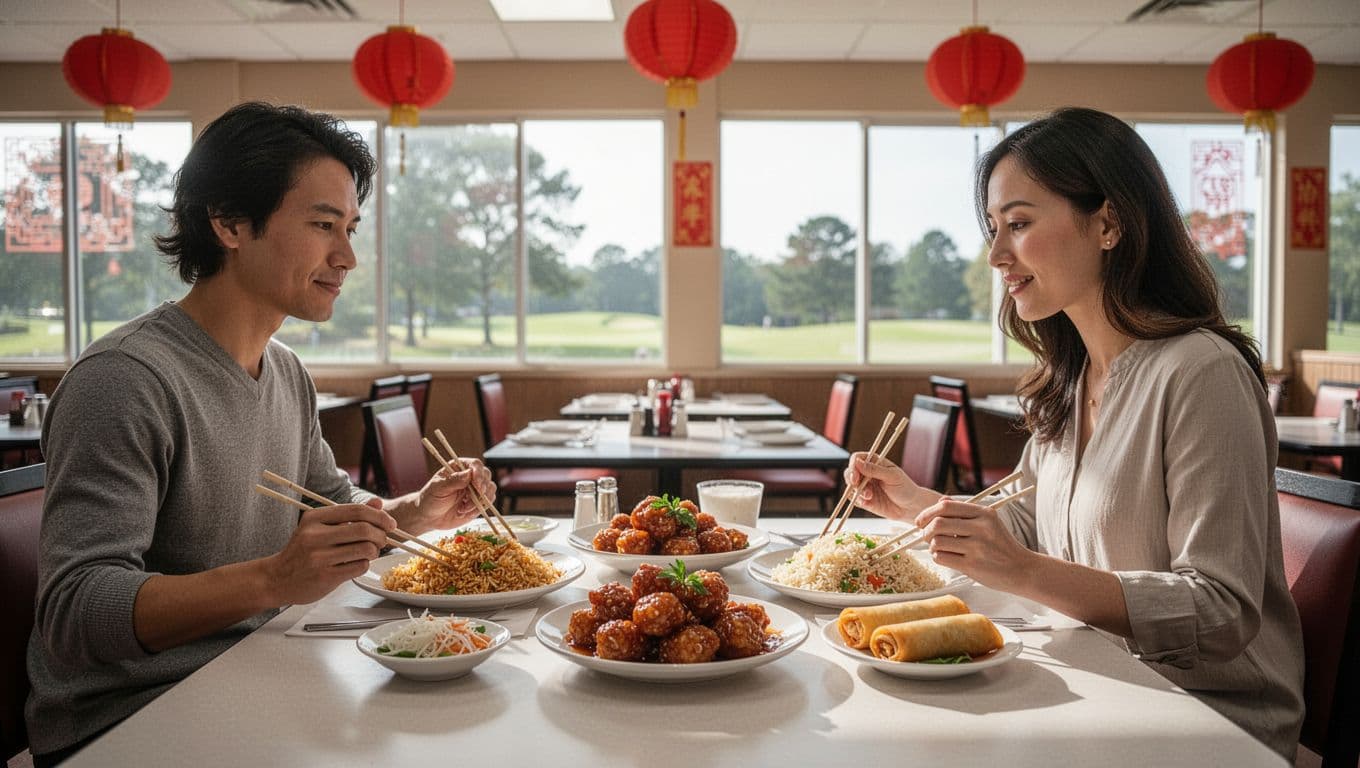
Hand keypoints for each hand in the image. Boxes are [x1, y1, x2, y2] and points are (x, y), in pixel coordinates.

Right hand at [265, 499, 394, 604]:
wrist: (277, 578)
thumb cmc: (303, 551)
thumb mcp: (320, 527)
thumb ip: (349, 515)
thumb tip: (378, 503)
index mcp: (314, 518)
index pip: (356, 510)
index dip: (379, 516)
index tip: (390, 524)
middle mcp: (315, 536)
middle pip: (364, 530)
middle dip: (381, 535)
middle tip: (383, 540)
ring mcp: (319, 557)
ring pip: (365, 549)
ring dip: (375, 551)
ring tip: (369, 552)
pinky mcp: (325, 576)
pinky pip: (360, 567)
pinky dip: (365, 564)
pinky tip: (356, 564)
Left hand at [400, 457, 497, 534]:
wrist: (429, 517)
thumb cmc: (430, 499)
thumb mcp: (438, 488)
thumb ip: (453, 481)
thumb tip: (469, 473)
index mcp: (459, 467)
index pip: (475, 464)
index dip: (479, 473)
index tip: (477, 485)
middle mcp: (469, 476)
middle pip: (486, 475)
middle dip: (482, 488)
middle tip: (472, 498)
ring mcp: (475, 489)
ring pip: (490, 489)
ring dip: (479, 501)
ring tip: (463, 508)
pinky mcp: (478, 502)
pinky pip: (487, 503)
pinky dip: (478, 508)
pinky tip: (464, 512)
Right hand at [842, 452, 918, 520]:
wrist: (910, 507)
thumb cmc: (905, 488)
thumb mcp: (892, 476)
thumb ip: (874, 470)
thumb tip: (857, 462)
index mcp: (875, 463)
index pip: (857, 459)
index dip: (853, 465)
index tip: (855, 475)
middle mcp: (867, 474)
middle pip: (849, 472)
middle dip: (851, 479)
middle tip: (856, 485)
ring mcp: (865, 487)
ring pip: (850, 486)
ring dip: (857, 491)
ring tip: (869, 496)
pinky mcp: (864, 500)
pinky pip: (854, 499)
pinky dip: (858, 501)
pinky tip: (868, 503)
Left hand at [913, 498, 1032, 589]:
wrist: (1022, 569)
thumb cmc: (1001, 546)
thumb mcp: (989, 523)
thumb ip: (964, 511)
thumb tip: (940, 500)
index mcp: (984, 513)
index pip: (946, 507)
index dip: (927, 513)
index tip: (920, 521)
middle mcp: (981, 528)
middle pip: (938, 524)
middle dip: (925, 531)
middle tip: (926, 536)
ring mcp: (977, 547)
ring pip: (937, 542)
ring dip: (932, 546)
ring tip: (939, 548)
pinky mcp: (973, 565)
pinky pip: (942, 558)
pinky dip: (938, 557)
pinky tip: (946, 558)